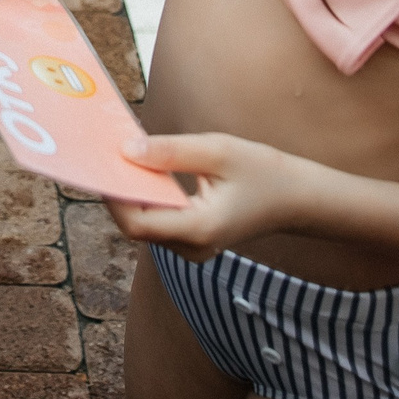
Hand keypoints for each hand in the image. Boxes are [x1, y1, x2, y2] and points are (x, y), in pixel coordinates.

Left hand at [103, 130, 296, 257]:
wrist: (297, 198)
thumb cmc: (263, 171)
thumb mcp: (218, 151)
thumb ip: (171, 151)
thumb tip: (125, 150)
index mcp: (200, 229)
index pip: (138, 223)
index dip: (114, 196)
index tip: (101, 162)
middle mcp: (192, 247)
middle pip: (136, 225)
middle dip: (118, 190)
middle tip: (103, 152)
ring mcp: (191, 248)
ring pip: (145, 224)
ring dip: (131, 192)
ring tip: (120, 156)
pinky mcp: (192, 240)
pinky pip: (158, 221)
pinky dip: (147, 197)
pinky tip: (142, 169)